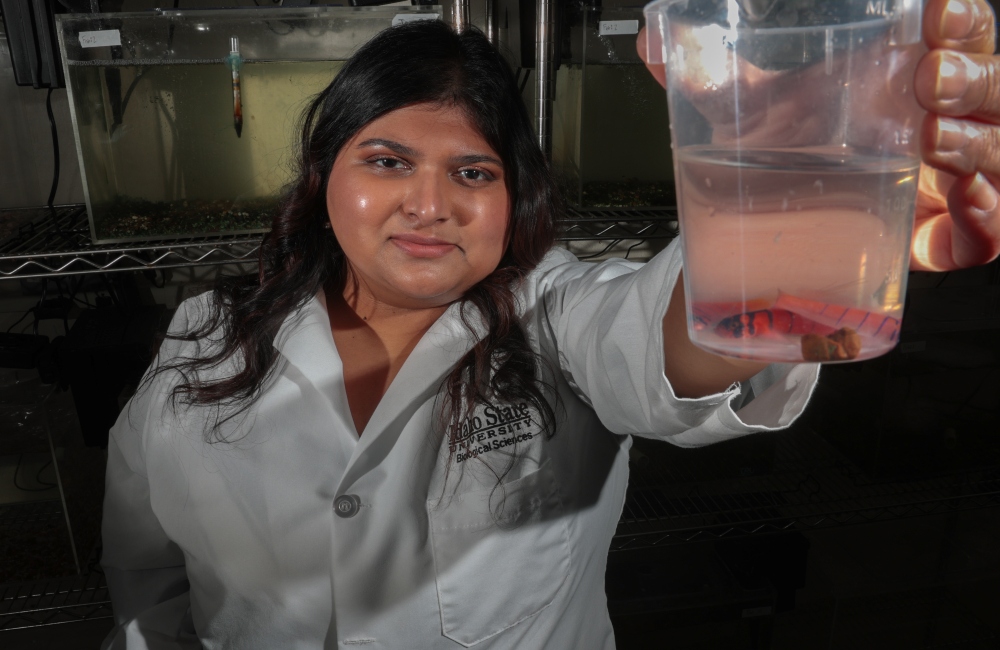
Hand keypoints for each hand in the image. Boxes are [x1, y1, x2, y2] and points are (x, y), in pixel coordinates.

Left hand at [637, 0, 999, 271]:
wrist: (773, 233)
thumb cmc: (784, 153)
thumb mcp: (748, 111)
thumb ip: (708, 74)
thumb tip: (650, 38)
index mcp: (903, 76)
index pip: (958, 35)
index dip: (961, 20)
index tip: (937, 11)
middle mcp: (937, 122)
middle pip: (991, 90)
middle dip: (973, 78)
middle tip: (928, 79)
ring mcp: (946, 180)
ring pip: (998, 153)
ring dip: (979, 142)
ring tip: (935, 139)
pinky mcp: (941, 236)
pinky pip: (985, 232)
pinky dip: (987, 217)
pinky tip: (964, 201)